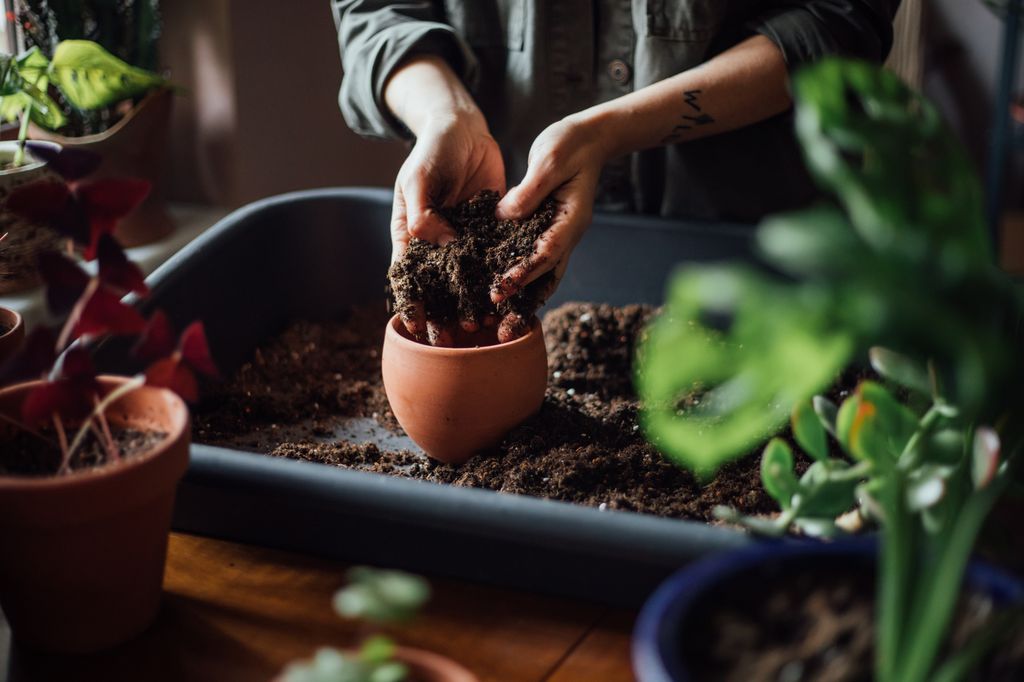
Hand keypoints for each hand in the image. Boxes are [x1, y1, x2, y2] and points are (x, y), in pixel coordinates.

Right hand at [391, 110, 505, 344]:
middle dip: (445, 313)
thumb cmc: (432, 150)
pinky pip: (494, 258)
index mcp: (411, 233)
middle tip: (455, 338)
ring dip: (474, 303)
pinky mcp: (490, 230)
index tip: (417, 327)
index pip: (408, 276)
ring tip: (484, 327)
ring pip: (468, 278)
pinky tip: (511, 297)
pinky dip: (499, 278)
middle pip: (438, 285)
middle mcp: (437, 241)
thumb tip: (437, 243)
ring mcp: (464, 237)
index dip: (412, 303)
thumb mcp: (419, 177)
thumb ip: (422, 210)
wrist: (464, 128)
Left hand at [492, 115, 607, 318]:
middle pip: (545, 277)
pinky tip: (500, 294)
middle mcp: (566, 234)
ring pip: (541, 276)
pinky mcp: (546, 230)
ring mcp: (558, 235)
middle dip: (522, 302)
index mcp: (570, 220)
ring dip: (522, 300)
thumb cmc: (570, 143)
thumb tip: (504, 217)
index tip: (499, 290)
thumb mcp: (549, 160)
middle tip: (498, 326)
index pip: (545, 254)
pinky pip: (533, 261)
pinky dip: (520, 280)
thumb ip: (529, 190)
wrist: (589, 137)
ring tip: (498, 323)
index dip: (522, 274)